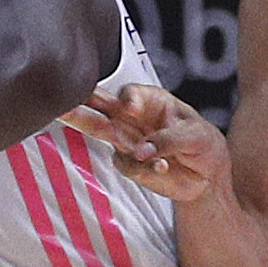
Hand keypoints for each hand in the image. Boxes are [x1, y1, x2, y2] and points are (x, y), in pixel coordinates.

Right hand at [64, 85, 227, 203]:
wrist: (208, 173)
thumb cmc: (201, 141)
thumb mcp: (194, 135)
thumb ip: (168, 139)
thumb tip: (143, 150)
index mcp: (150, 100)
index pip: (130, 93)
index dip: (128, 99)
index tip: (130, 107)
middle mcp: (132, 118)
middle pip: (98, 106)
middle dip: (78, 104)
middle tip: (59, 103)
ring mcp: (127, 141)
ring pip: (100, 133)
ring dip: (102, 134)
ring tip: (138, 149)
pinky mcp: (130, 164)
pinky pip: (127, 165)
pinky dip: (143, 167)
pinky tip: (163, 167)